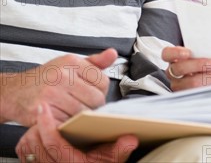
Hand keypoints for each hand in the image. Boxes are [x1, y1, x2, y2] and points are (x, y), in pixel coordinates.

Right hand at [1, 49, 116, 125]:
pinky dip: (67, 123)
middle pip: (95, 99)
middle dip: (93, 105)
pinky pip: (67, 122)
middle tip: (83, 104)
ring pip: (83, 113)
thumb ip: (95, 62)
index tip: (91, 92)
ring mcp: (51, 93)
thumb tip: (113, 54)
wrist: (14, 91)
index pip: (103, 81)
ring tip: (71, 110)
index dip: (100, 90)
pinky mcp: (43, 111)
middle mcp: (61, 76)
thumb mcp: (70, 64)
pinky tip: (63, 116)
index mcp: (71, 62)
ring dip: (80, 116)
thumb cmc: (46, 78)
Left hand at [16, 103, 137, 162]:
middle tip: (43, 110)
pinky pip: (24, 152)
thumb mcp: (110, 159)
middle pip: (35, 144)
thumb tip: (130, 139)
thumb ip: (119, 150)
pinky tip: (37, 131)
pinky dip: (28, 139)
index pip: (54, 143)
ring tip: (41, 120)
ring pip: (27, 147)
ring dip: (32, 132)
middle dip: (38, 126)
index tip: (44, 107)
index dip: (48, 124)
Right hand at [162, 46, 210, 90]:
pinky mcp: (188, 95)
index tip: (188, 53)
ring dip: (208, 78)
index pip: (167, 54)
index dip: (175, 53)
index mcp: (173, 58)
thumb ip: (203, 50)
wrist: (207, 72)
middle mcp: (173, 72)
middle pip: (179, 69)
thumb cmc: (202, 58)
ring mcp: (179, 85)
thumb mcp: (200, 52)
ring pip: (190, 83)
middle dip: (198, 65)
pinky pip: (199, 92)